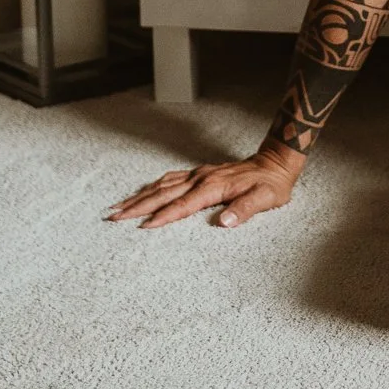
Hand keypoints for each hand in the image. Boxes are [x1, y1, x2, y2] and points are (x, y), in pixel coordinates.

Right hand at [108, 146, 303, 229]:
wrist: (274, 162)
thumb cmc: (270, 185)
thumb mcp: (265, 199)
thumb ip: (245, 210)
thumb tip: (224, 222)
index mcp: (214, 187)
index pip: (183, 204)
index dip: (163, 215)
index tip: (143, 226)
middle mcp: (201, 178)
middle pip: (164, 193)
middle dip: (137, 206)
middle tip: (113, 216)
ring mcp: (198, 174)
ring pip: (162, 185)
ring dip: (139, 196)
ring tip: (117, 207)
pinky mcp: (198, 174)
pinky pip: (169, 179)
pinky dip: (151, 187)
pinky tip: (141, 193)